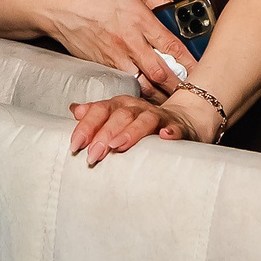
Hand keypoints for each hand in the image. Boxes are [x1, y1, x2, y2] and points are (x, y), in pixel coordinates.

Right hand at [38, 0, 187, 95]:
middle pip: (159, 72)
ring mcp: (115, 56)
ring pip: (142, 84)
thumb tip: (175, 8)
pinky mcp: (102, 65)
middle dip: (177, 85)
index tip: (201, 70)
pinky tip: (146, 94)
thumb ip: (157, 0)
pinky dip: (137, 90)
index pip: (171, 46)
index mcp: (140, 19)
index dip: (189, 61)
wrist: (61, 6)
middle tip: (190, 91)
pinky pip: (124, 83)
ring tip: (170, 98)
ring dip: (158, 93)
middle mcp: (129, 41)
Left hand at [68, 90, 216, 164]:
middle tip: (93, 155)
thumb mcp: (119, 116)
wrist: (185, 118)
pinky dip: (171, 132)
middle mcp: (137, 108)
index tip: (75, 145)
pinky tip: (165, 137)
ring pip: (144, 121)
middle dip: (104, 135)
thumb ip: (97, 114)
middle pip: (119, 116)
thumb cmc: (144, 121)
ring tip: (118, 146)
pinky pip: (175, 128)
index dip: (86, 126)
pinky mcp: (178, 126)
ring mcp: (158, 116)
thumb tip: (74, 109)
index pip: (100, 110)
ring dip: (130, 132)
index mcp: (120, 105)